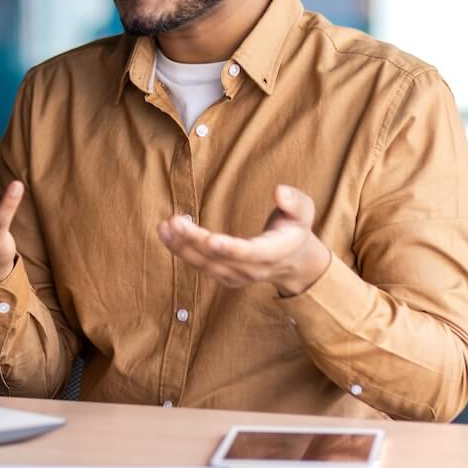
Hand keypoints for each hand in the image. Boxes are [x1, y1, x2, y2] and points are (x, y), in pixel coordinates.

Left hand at [156, 184, 331, 295]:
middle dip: (195, 242)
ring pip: (206, 265)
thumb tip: (280, 191)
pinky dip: (181, 251)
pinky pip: (200, 266)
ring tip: (163, 227)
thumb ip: (294, 202)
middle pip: (220, 259)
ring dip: (182, 247)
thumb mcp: (304, 212)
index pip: (250, 253)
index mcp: (274, 252)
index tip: (211, 240)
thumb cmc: (295, 229)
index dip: (231, 248)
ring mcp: (237, 276)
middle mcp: (253, 269)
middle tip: (174, 222)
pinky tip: (166, 234)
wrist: (294, 262)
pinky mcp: (224, 276)